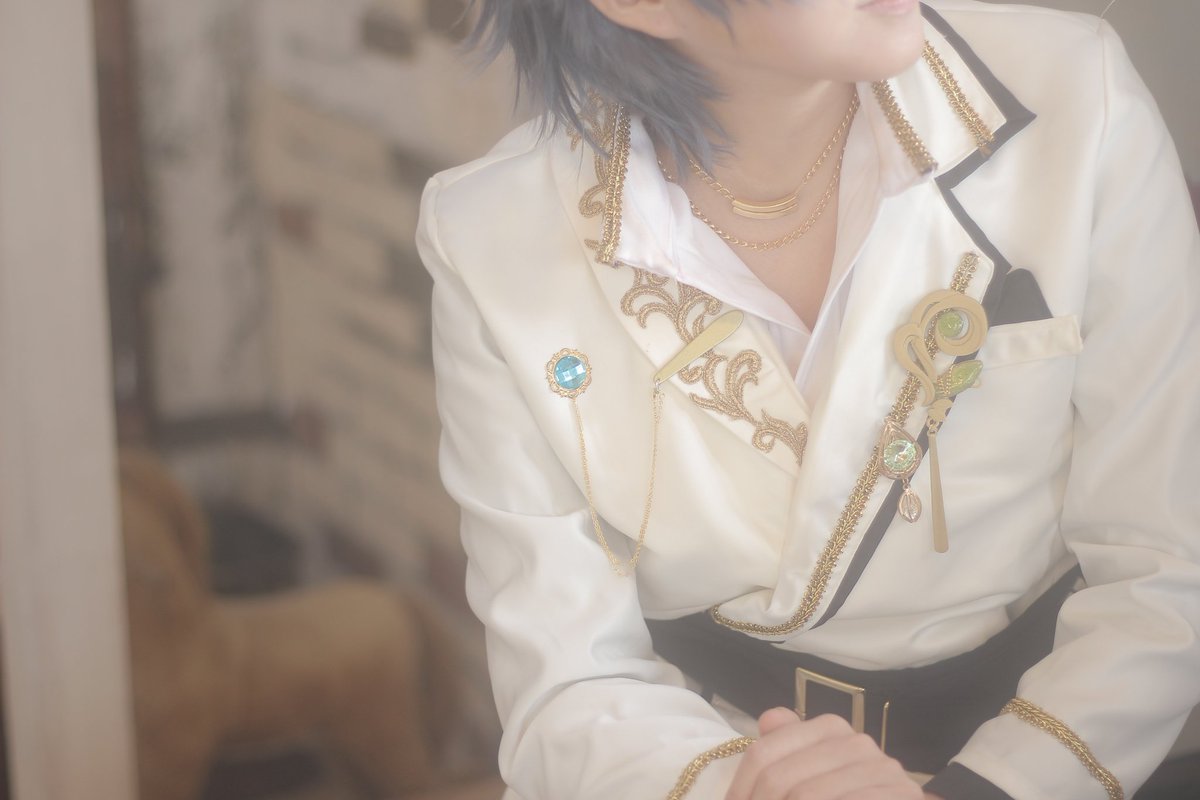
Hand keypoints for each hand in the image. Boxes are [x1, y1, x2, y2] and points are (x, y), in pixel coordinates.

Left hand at [725, 708, 924, 799]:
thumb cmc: (848, 795)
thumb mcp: (816, 772)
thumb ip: (789, 744)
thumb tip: (769, 719)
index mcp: (831, 728)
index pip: (764, 753)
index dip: (740, 788)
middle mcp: (857, 743)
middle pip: (781, 778)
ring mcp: (882, 771)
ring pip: (805, 796)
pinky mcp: (899, 795)